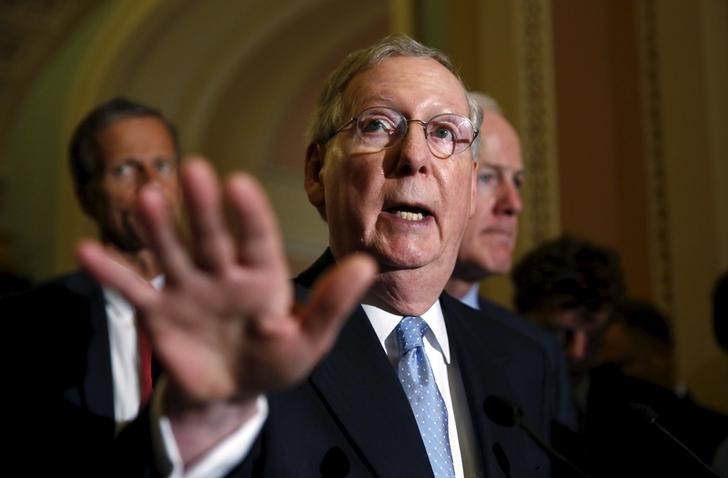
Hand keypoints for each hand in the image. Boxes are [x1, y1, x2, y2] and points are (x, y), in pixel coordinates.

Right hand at [77, 157, 375, 402]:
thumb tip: (366, 265)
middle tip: (195, 169)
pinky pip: (132, 290)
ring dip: (158, 229)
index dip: (250, 216)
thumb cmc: (276, 361)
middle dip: (203, 208)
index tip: (239, 184)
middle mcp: (223, 274)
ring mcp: (189, 290)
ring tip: (146, 198)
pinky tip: (86, 251)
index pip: (257, 241)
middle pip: (212, 238)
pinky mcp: (158, 312)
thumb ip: (331, 305)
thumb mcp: (308, 340)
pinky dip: (111, 273)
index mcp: (263, 277)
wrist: (231, 393)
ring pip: (172, 254)